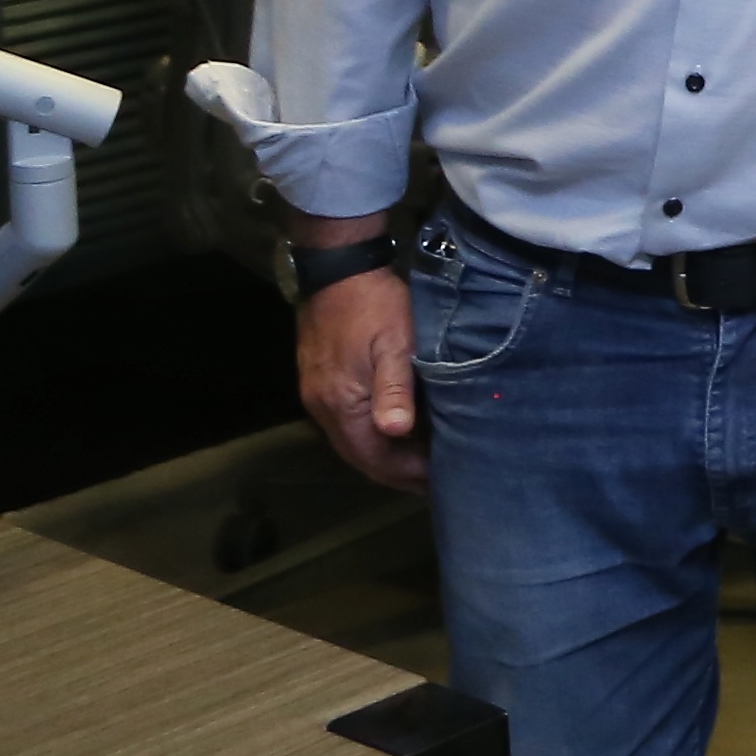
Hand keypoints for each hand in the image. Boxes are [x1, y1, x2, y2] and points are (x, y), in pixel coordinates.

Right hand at [292, 248, 427, 494]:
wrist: (338, 271)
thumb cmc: (376, 306)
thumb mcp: (396, 343)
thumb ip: (395, 389)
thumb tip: (395, 432)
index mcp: (341, 404)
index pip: (373, 458)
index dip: (405, 475)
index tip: (438, 484)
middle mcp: (323, 407)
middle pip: (360, 456)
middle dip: (396, 472)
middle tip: (434, 480)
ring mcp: (317, 395)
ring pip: (351, 441)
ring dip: (384, 455)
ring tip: (421, 461)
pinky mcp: (318, 382)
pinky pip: (346, 423)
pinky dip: (371, 434)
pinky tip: (397, 431)